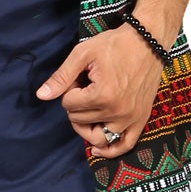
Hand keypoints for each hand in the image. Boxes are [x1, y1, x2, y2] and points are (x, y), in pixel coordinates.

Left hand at [35, 27, 163, 158]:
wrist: (148, 41)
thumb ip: (61, 77)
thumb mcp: (83, 54)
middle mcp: (117, 111)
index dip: (70, 89)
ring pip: (97, 137)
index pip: (69, 105)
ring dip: (86, 125)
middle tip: (87, 85)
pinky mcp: (141, 119)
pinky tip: (97, 150)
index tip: (81, 76)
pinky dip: (110, 151)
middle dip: (77, 103)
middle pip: (80, 120)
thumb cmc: (115, 44)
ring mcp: (130, 118)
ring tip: (86, 111)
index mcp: (102, 95)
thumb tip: (41, 96)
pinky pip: (125, 145)